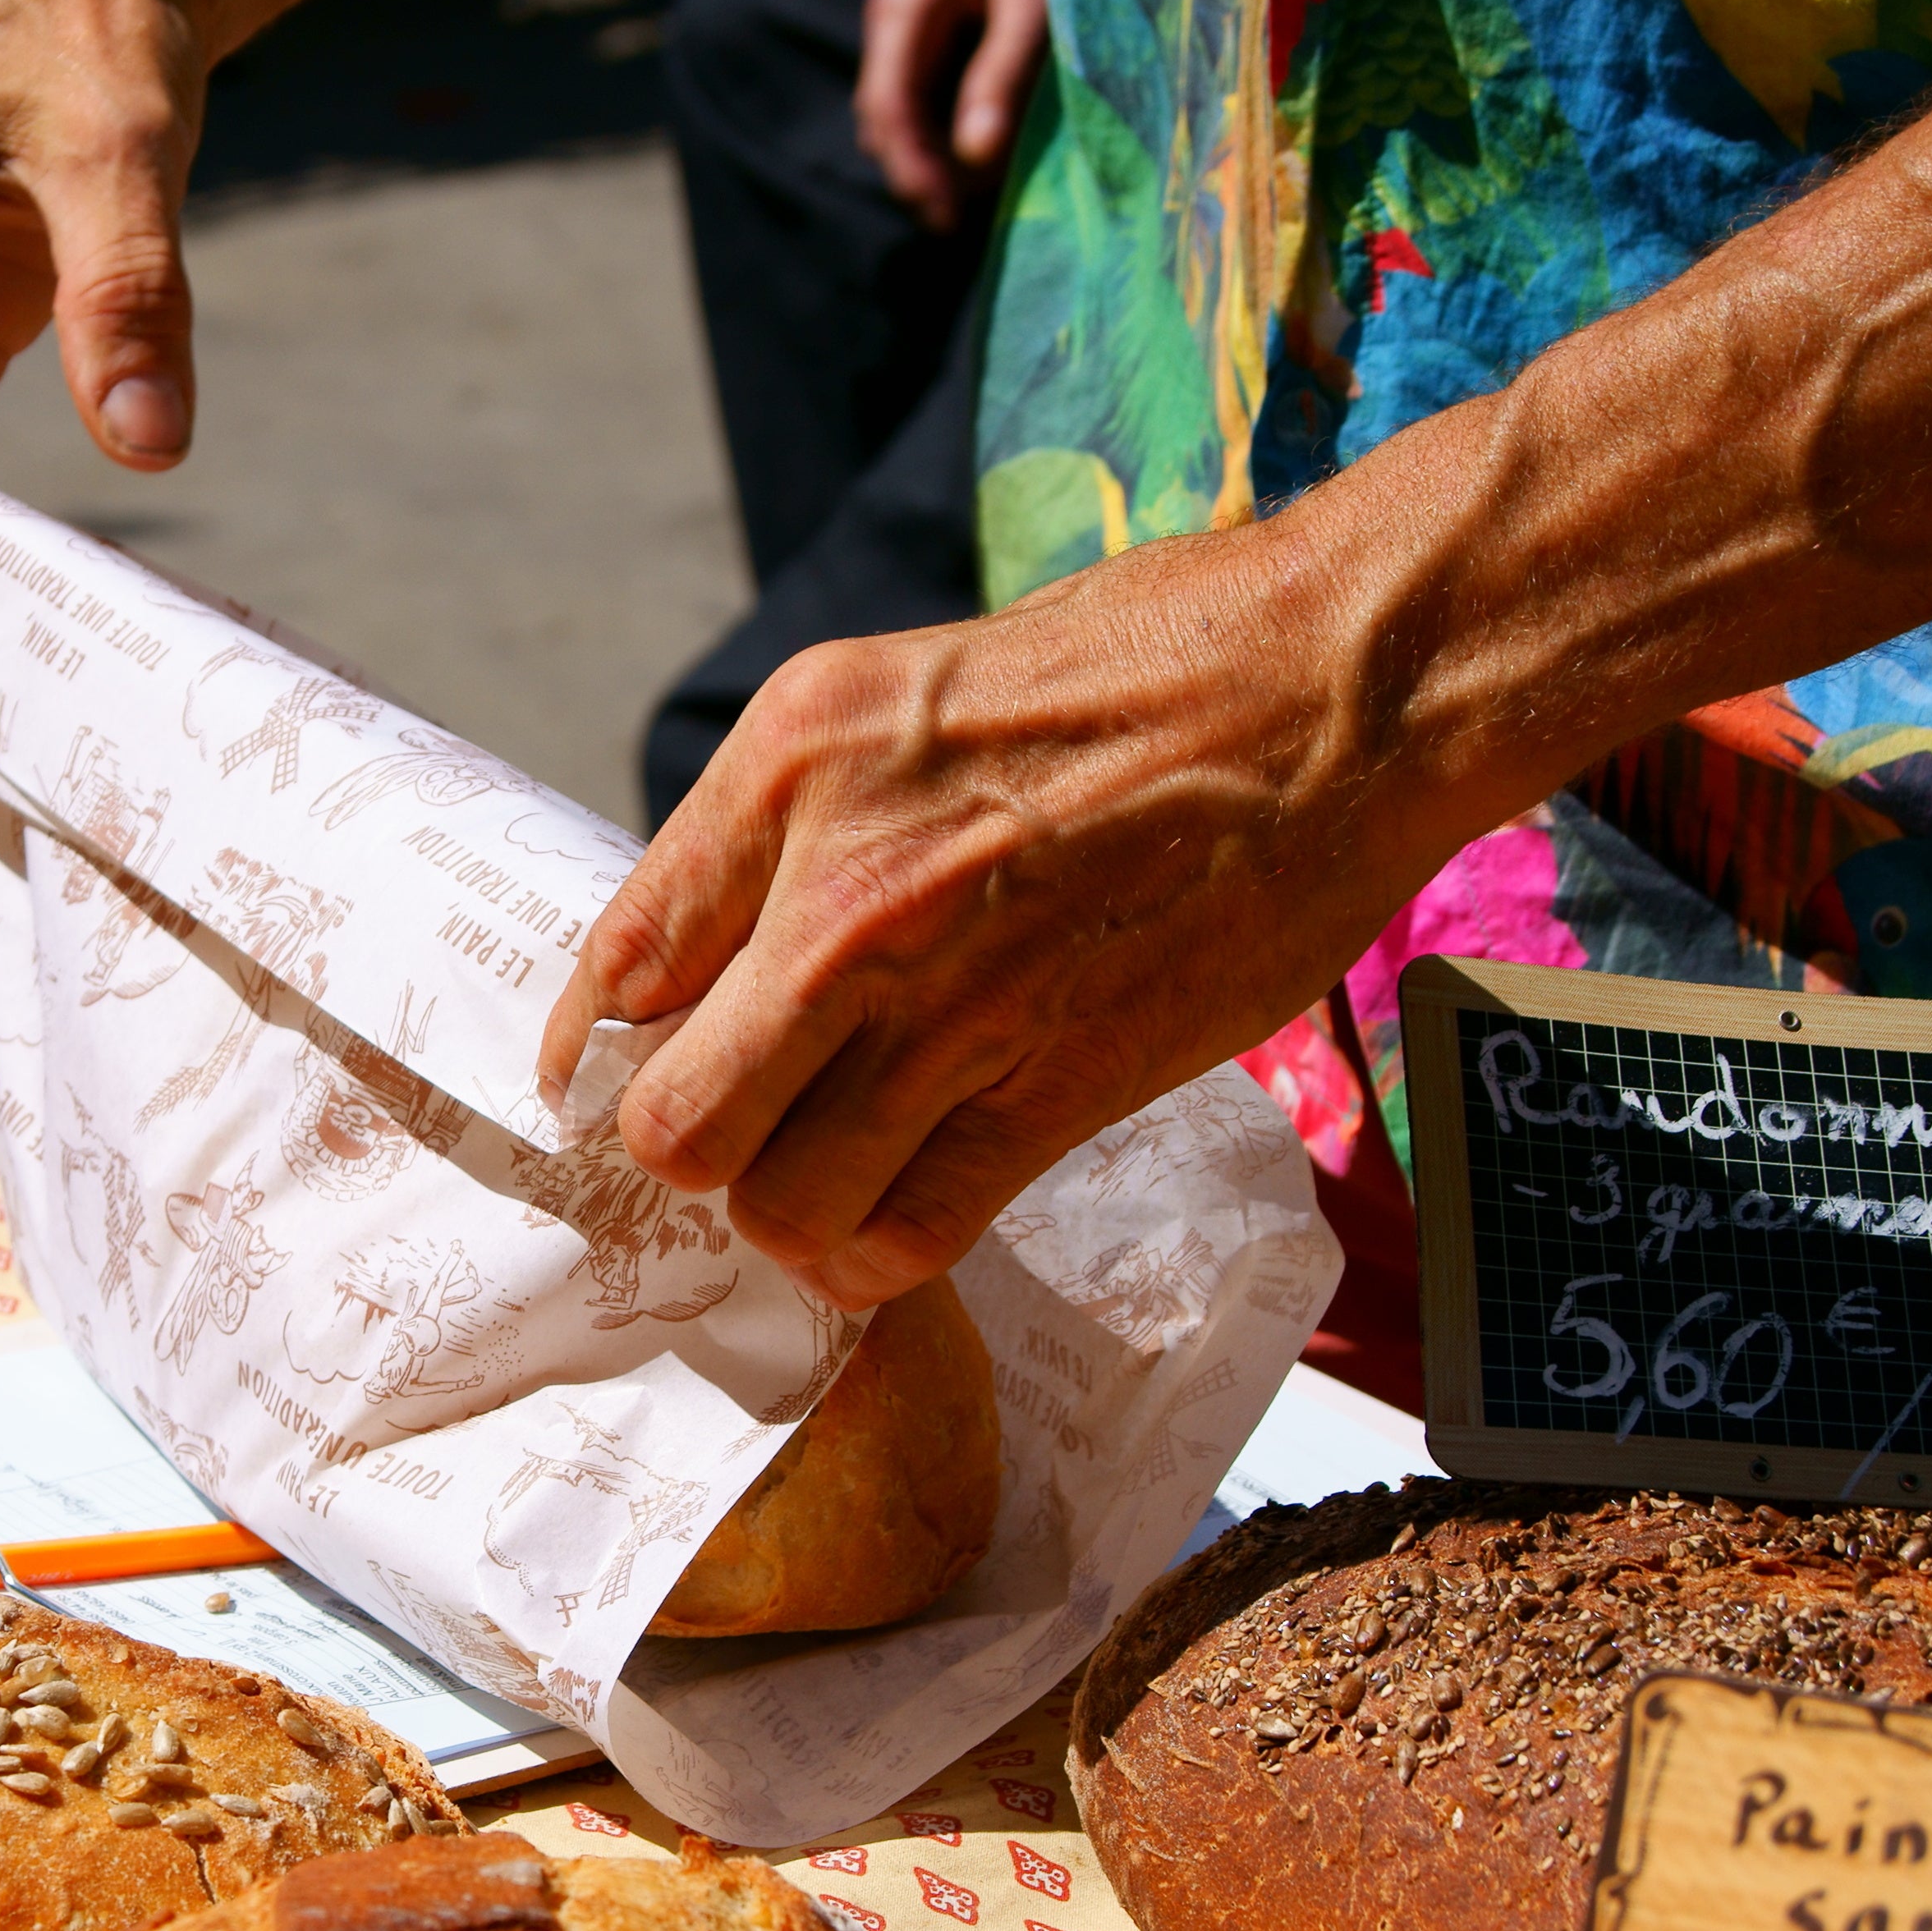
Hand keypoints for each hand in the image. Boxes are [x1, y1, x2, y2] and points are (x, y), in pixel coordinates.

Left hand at [539, 516, 1506, 1308]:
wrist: (1333, 691)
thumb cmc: (1128, 675)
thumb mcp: (893, 694)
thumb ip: (775, 823)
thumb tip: (686, 961)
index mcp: (789, 768)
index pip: (614, 964)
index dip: (598, 1049)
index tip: (614, 1078)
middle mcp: (845, 892)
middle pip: (674, 1124)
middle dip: (692, 1148)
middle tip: (745, 1123)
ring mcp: (952, 1003)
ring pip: (778, 1205)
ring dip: (790, 1211)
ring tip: (828, 1171)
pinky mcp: (1059, 1086)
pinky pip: (906, 1236)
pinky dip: (877, 1256)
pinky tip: (892, 1214)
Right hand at [852, 0, 1045, 230]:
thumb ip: (1002, 73)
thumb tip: (974, 157)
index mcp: (907, 0)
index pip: (886, 105)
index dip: (909, 169)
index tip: (944, 216)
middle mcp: (896, 11)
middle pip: (883, 116)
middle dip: (915, 172)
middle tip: (958, 221)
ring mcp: (910, 18)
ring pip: (899, 109)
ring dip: (927, 156)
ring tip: (971, 199)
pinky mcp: (936, 23)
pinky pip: (923, 92)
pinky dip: (942, 130)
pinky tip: (976, 155)